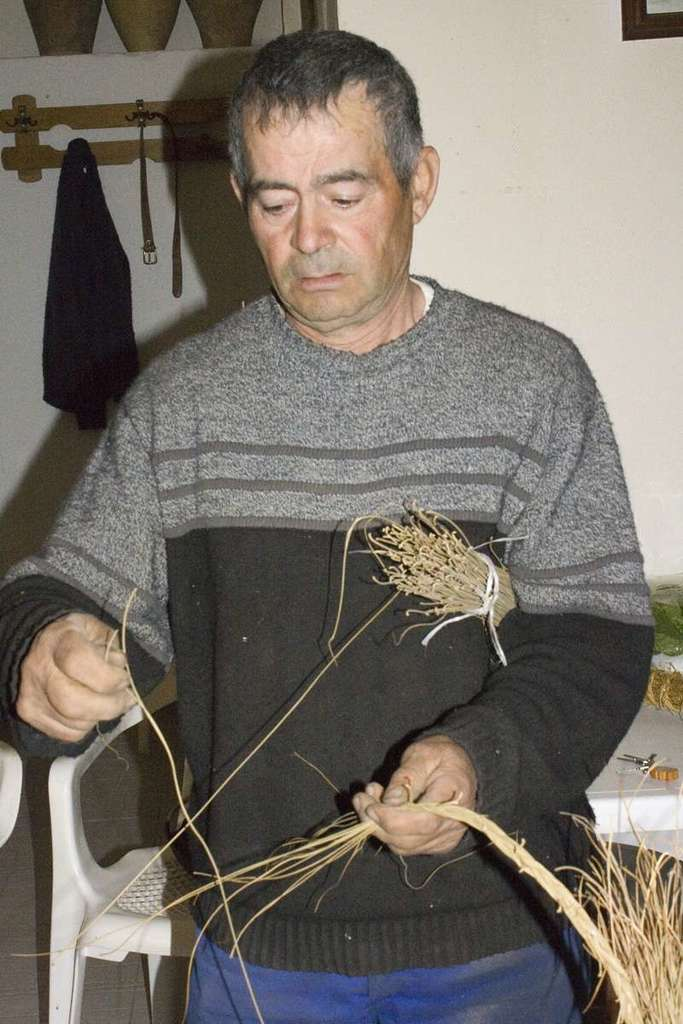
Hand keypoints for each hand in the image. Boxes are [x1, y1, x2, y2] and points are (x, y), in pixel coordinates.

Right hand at [16, 613, 134, 742]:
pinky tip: (92, 711)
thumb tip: (123, 672)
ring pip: (73, 722)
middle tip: (126, 700)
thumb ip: (113, 649)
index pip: (78, 662)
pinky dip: (87, 726)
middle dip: (109, 706)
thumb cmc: (77, 637)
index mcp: (58, 639)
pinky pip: (68, 733)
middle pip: (73, 702)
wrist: (40, 644)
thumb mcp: (97, 629)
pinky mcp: (30, 714)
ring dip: (100, 716)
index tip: (124, 678)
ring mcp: (30, 694)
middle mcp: (39, 667)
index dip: (108, 676)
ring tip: (109, 703)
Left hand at [352, 735, 476, 855]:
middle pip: (411, 838)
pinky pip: (406, 846)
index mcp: (456, 796)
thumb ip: (406, 777)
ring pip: (404, 845)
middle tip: (360, 798)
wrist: (458, 766)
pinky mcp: (436, 844)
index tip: (370, 805)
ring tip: (367, 800)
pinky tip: (380, 810)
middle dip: (378, 822)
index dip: (393, 818)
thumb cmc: (440, 756)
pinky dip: (387, 832)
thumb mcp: (422, 754)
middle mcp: (454, 824)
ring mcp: (445, 838)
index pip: (424, 820)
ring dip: (378, 827)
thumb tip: (389, 802)